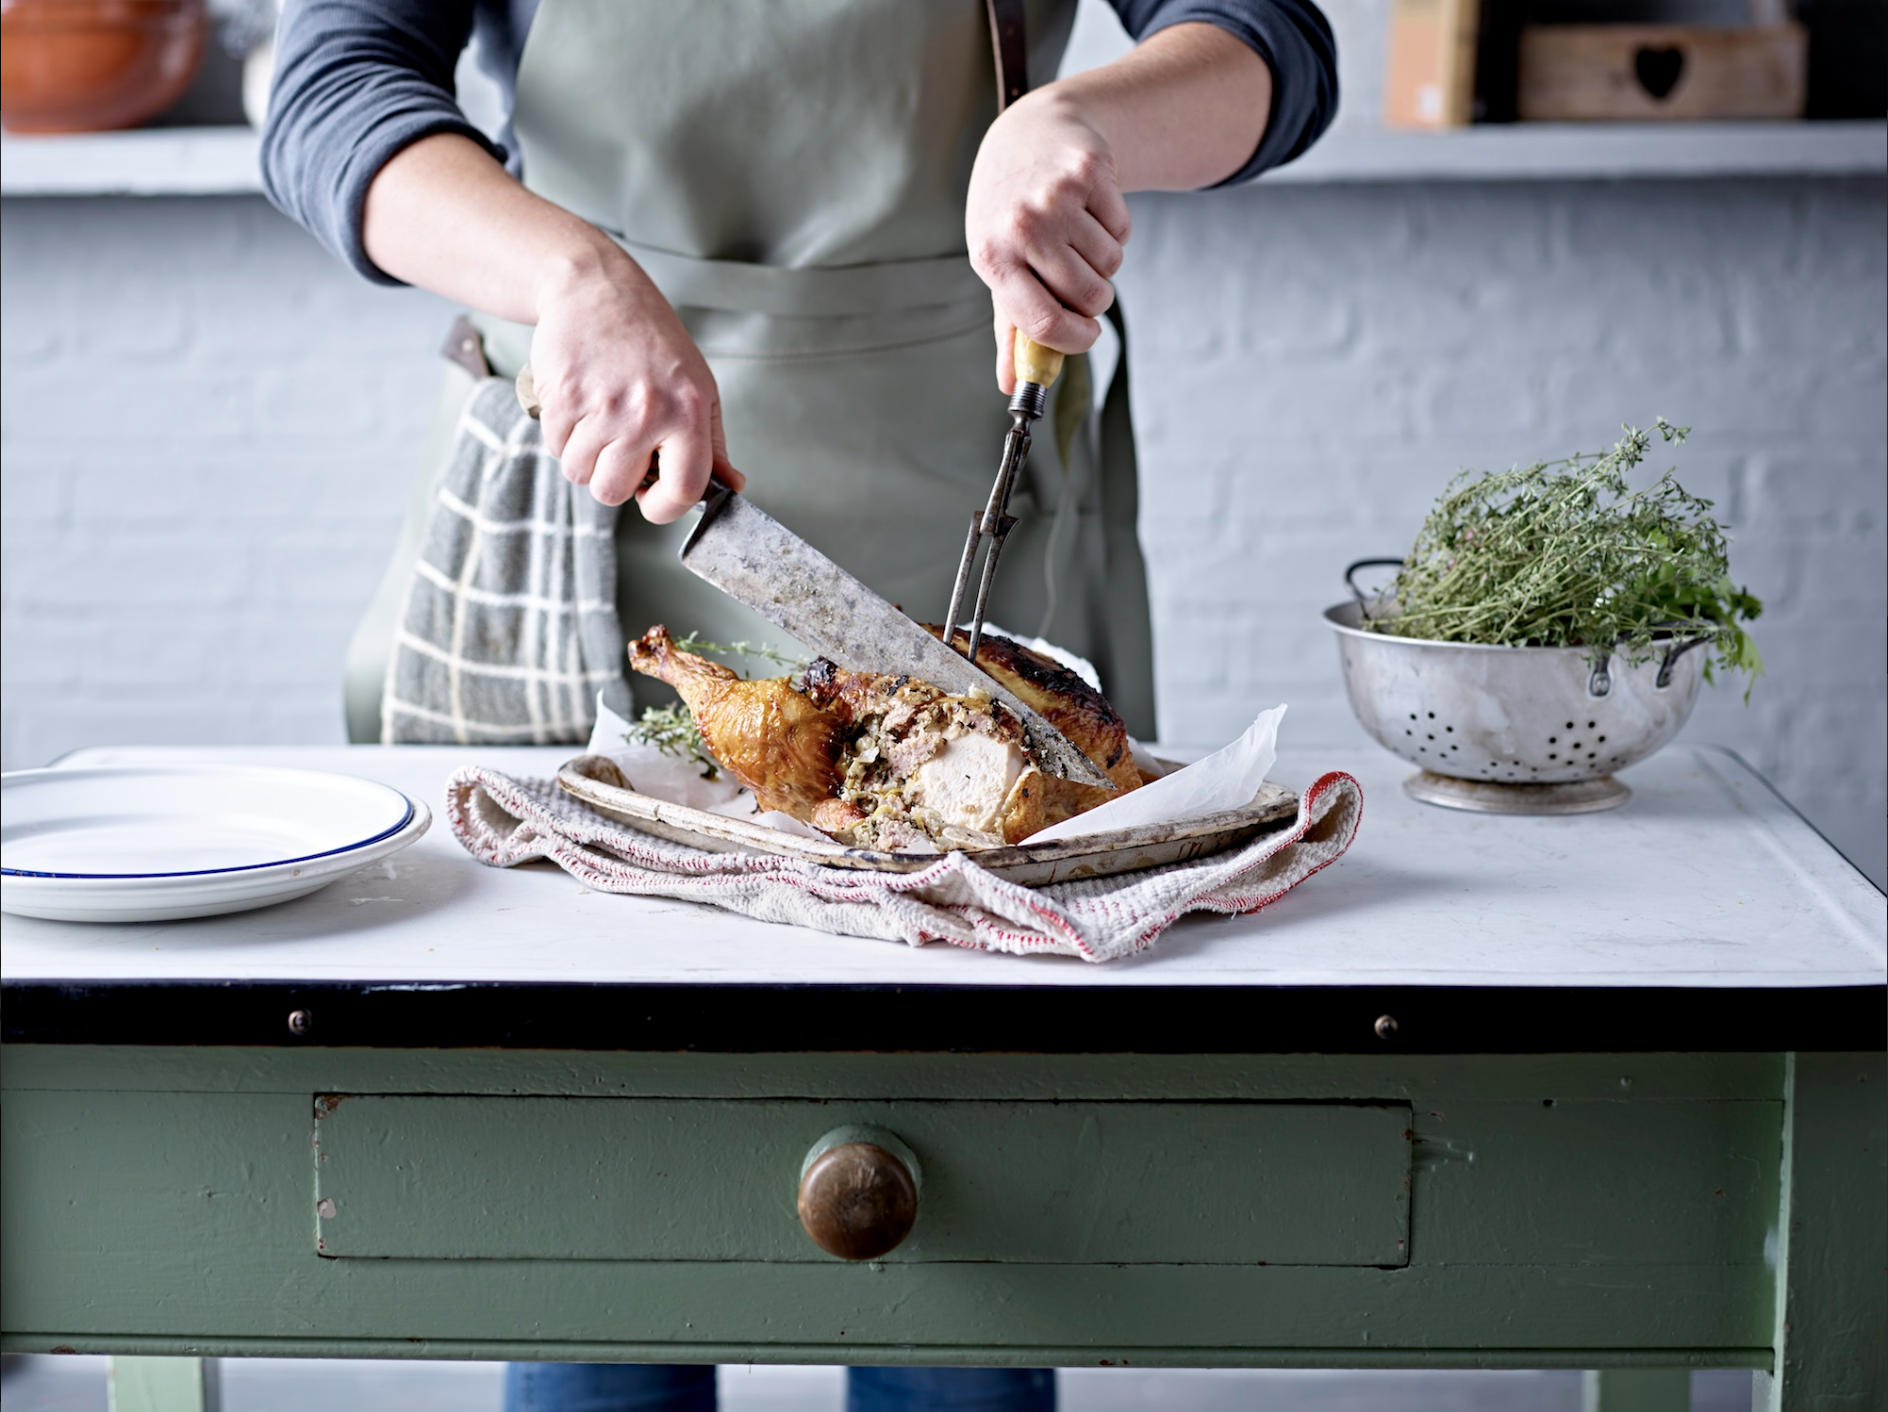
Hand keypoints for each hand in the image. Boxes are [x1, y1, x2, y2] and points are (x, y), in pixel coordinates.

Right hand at [527, 249, 744, 522]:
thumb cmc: (650, 338)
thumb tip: (731, 486)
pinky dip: (563, 434)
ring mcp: (600, 407)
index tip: (653, 497)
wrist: (595, 288)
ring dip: (585, 456)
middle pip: (614, 492)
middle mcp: (645, 412)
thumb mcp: (699, 386)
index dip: (664, 507)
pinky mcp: (561, 398)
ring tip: (600, 419)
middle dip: (613, 478)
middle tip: (620, 446)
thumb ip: (712, 444)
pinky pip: (554, 447)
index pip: (684, 491)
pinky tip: (580, 403)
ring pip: (579, 473)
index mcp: (688, 412)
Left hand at [966, 89, 1128, 392]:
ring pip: (1111, 264)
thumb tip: (1012, 385)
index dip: (1075, 340)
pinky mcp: (1089, 172)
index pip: (1043, 323)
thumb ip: (1010, 327)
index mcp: (992, 258)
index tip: (1086, 335)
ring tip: (1079, 237)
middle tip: (1082, 279)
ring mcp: (1056, 197)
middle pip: (1087, 297)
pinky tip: (1090, 210)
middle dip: (1095, 299)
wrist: (1026, 134)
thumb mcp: (998, 264)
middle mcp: (1021, 227)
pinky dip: (1115, 229)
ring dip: (1105, 262)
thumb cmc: (1008, 214)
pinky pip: (1123, 229)